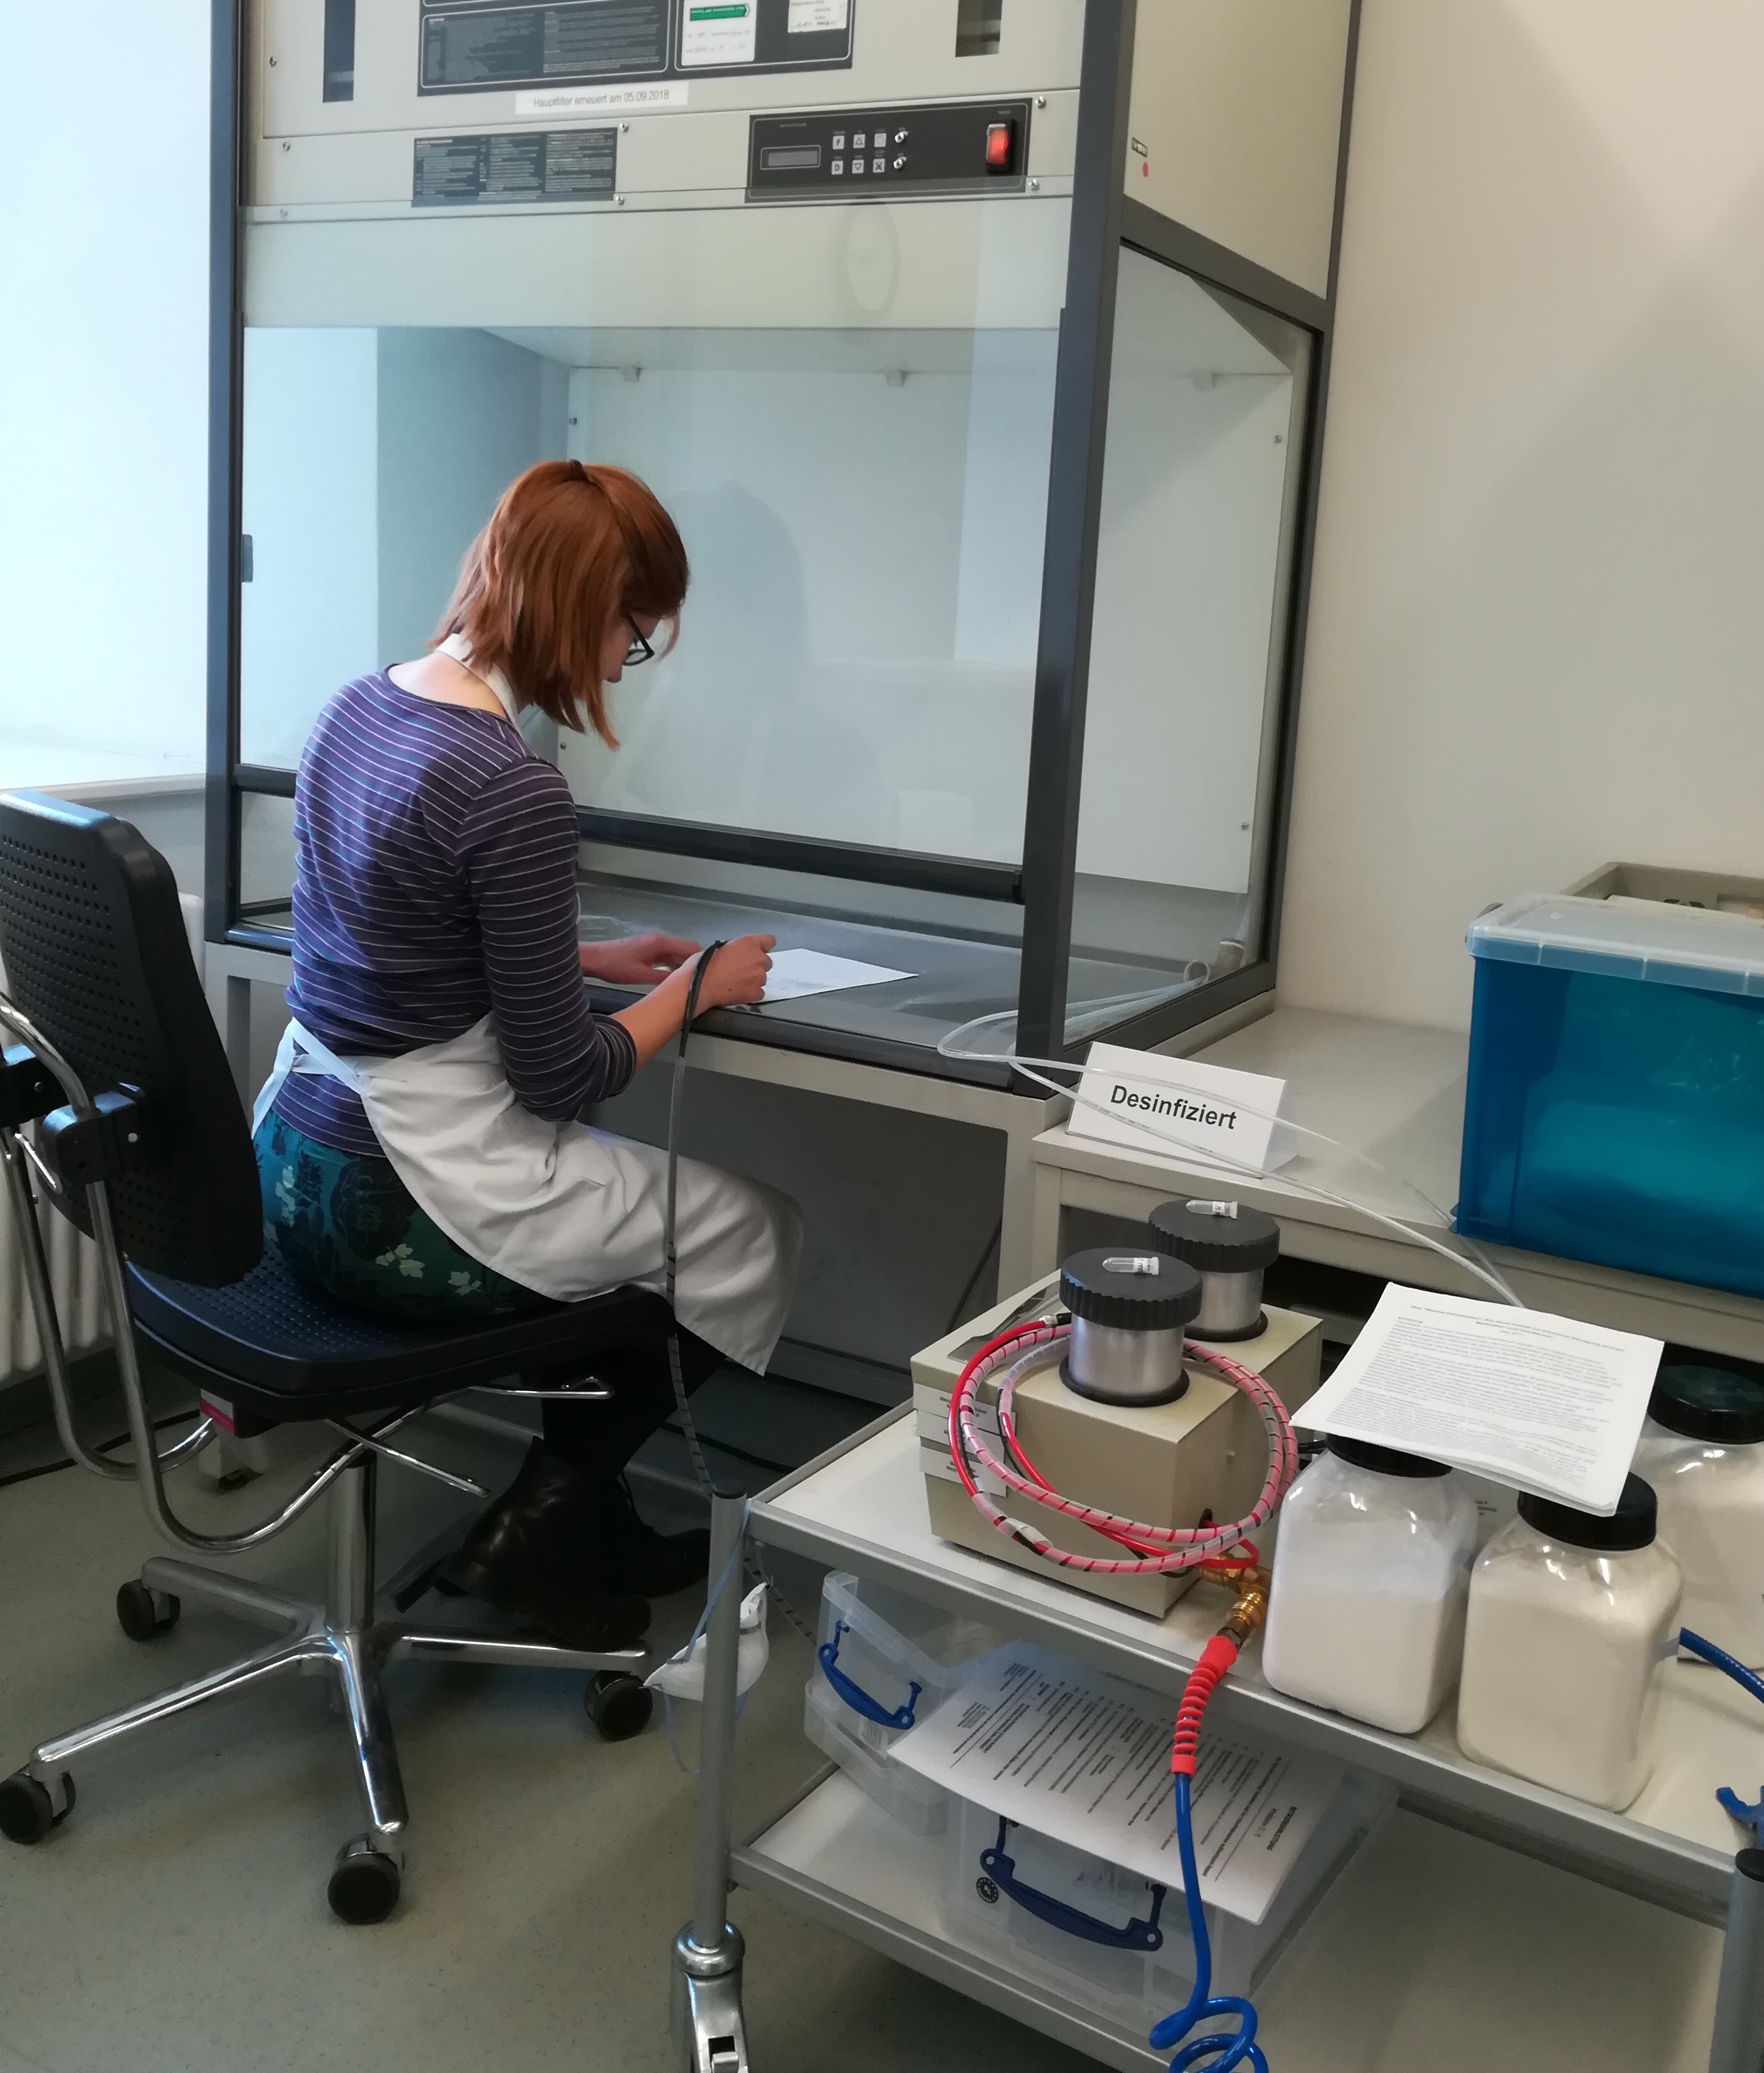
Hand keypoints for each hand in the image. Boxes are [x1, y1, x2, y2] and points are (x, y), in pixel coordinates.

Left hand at [579, 932, 700, 986]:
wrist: (593, 959)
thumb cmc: (615, 966)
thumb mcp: (640, 976)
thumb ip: (664, 978)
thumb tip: (684, 983)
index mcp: (660, 943)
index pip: (691, 947)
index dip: (703, 959)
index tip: (712, 973)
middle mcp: (660, 940)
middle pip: (685, 950)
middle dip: (695, 963)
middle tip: (704, 981)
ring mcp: (653, 944)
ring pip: (676, 954)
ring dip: (684, 966)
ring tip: (692, 982)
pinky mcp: (647, 950)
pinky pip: (667, 956)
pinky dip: (673, 965)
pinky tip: (674, 978)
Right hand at [692, 935, 775, 1009]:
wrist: (699, 986)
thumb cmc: (702, 965)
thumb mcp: (720, 946)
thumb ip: (737, 948)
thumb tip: (739, 953)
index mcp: (748, 943)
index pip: (769, 941)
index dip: (763, 947)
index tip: (759, 951)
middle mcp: (758, 958)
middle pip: (766, 961)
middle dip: (756, 965)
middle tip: (741, 970)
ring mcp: (759, 976)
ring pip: (762, 978)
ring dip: (753, 979)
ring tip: (736, 982)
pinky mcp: (756, 992)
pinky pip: (759, 992)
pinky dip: (751, 993)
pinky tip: (738, 991)